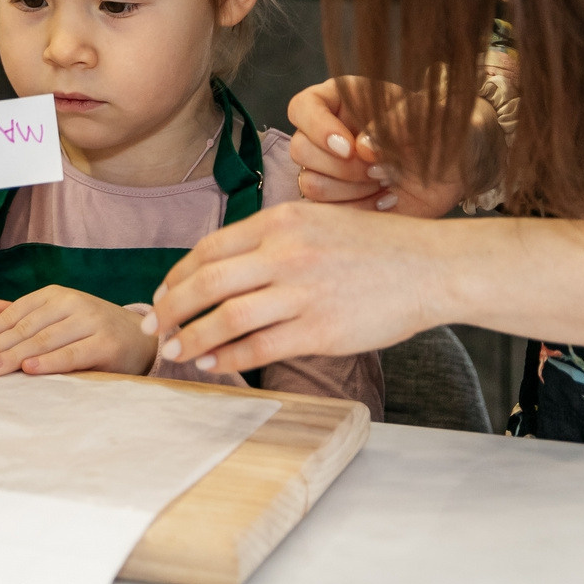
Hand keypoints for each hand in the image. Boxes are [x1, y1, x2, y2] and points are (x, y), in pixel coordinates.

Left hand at [0, 287, 154, 376]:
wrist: (142, 337)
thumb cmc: (91, 328)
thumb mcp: (56, 317)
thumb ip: (21, 314)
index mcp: (54, 296)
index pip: (15, 314)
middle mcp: (71, 304)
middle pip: (26, 327)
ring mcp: (90, 322)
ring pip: (45, 340)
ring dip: (16, 355)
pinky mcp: (106, 344)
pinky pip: (73, 354)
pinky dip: (50, 362)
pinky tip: (30, 369)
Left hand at [144, 202, 441, 373]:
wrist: (430, 267)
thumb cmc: (373, 246)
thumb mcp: (317, 221)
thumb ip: (271, 239)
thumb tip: (219, 267)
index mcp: (281, 222)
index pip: (209, 250)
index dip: (177, 276)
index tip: (161, 294)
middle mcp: (286, 254)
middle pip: (207, 283)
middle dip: (171, 308)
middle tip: (154, 326)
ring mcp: (302, 294)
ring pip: (226, 319)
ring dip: (192, 338)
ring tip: (175, 350)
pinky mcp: (319, 331)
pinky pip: (259, 348)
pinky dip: (228, 358)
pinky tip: (213, 363)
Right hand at [288, 78, 484, 217]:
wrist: (461, 165)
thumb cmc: (442, 128)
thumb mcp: (427, 113)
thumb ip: (395, 122)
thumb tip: (363, 147)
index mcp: (341, 102)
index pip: (301, 108)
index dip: (318, 129)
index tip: (350, 146)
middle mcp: (329, 135)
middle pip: (300, 150)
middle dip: (341, 166)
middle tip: (378, 168)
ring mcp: (333, 171)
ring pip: (310, 183)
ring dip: (351, 188)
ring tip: (386, 180)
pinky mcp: (343, 202)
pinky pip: (328, 212)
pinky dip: (360, 210)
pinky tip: (388, 200)